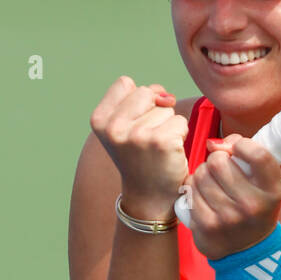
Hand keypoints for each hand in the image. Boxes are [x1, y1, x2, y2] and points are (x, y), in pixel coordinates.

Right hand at [89, 76, 188, 211]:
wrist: (149, 196)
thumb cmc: (141, 157)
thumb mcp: (125, 126)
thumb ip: (139, 100)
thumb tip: (166, 97)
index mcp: (99, 120)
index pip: (125, 83)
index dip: (138, 100)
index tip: (135, 124)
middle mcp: (114, 127)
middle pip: (146, 92)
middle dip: (154, 111)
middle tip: (148, 140)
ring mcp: (137, 135)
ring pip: (166, 108)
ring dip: (168, 125)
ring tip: (157, 148)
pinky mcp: (161, 142)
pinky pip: (180, 121)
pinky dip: (181, 134)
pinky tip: (170, 152)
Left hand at [185, 133, 280, 259]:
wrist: (248, 248)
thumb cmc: (255, 206)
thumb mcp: (265, 183)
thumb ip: (248, 155)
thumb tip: (214, 143)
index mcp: (272, 191)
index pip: (258, 155)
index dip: (242, 145)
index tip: (237, 150)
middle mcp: (252, 205)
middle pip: (219, 161)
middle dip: (216, 160)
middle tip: (221, 170)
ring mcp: (228, 217)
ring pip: (200, 174)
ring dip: (202, 174)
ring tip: (211, 184)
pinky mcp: (207, 226)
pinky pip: (190, 191)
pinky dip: (193, 189)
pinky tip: (202, 196)